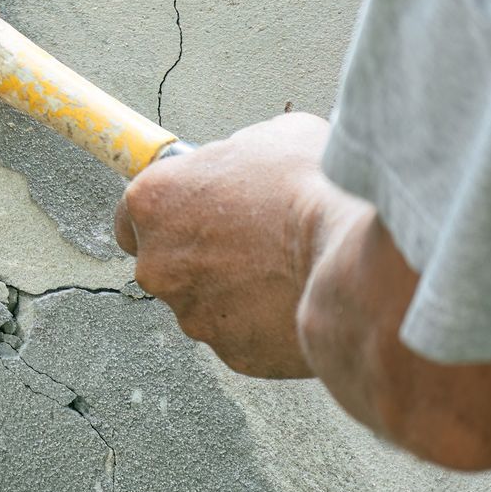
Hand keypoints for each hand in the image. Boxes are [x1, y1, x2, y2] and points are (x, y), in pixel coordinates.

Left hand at [114, 112, 345, 377]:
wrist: (359, 260)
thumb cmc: (315, 188)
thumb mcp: (272, 137)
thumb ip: (235, 156)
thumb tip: (241, 164)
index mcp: (154, 202)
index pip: (131, 218)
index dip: (167, 216)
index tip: (189, 216)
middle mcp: (158, 264)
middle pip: (167, 264)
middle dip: (204, 256)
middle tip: (255, 240)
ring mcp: (192, 314)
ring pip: (206, 303)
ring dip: (236, 291)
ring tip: (287, 268)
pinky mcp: (231, 354)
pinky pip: (244, 335)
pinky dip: (266, 323)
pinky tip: (299, 298)